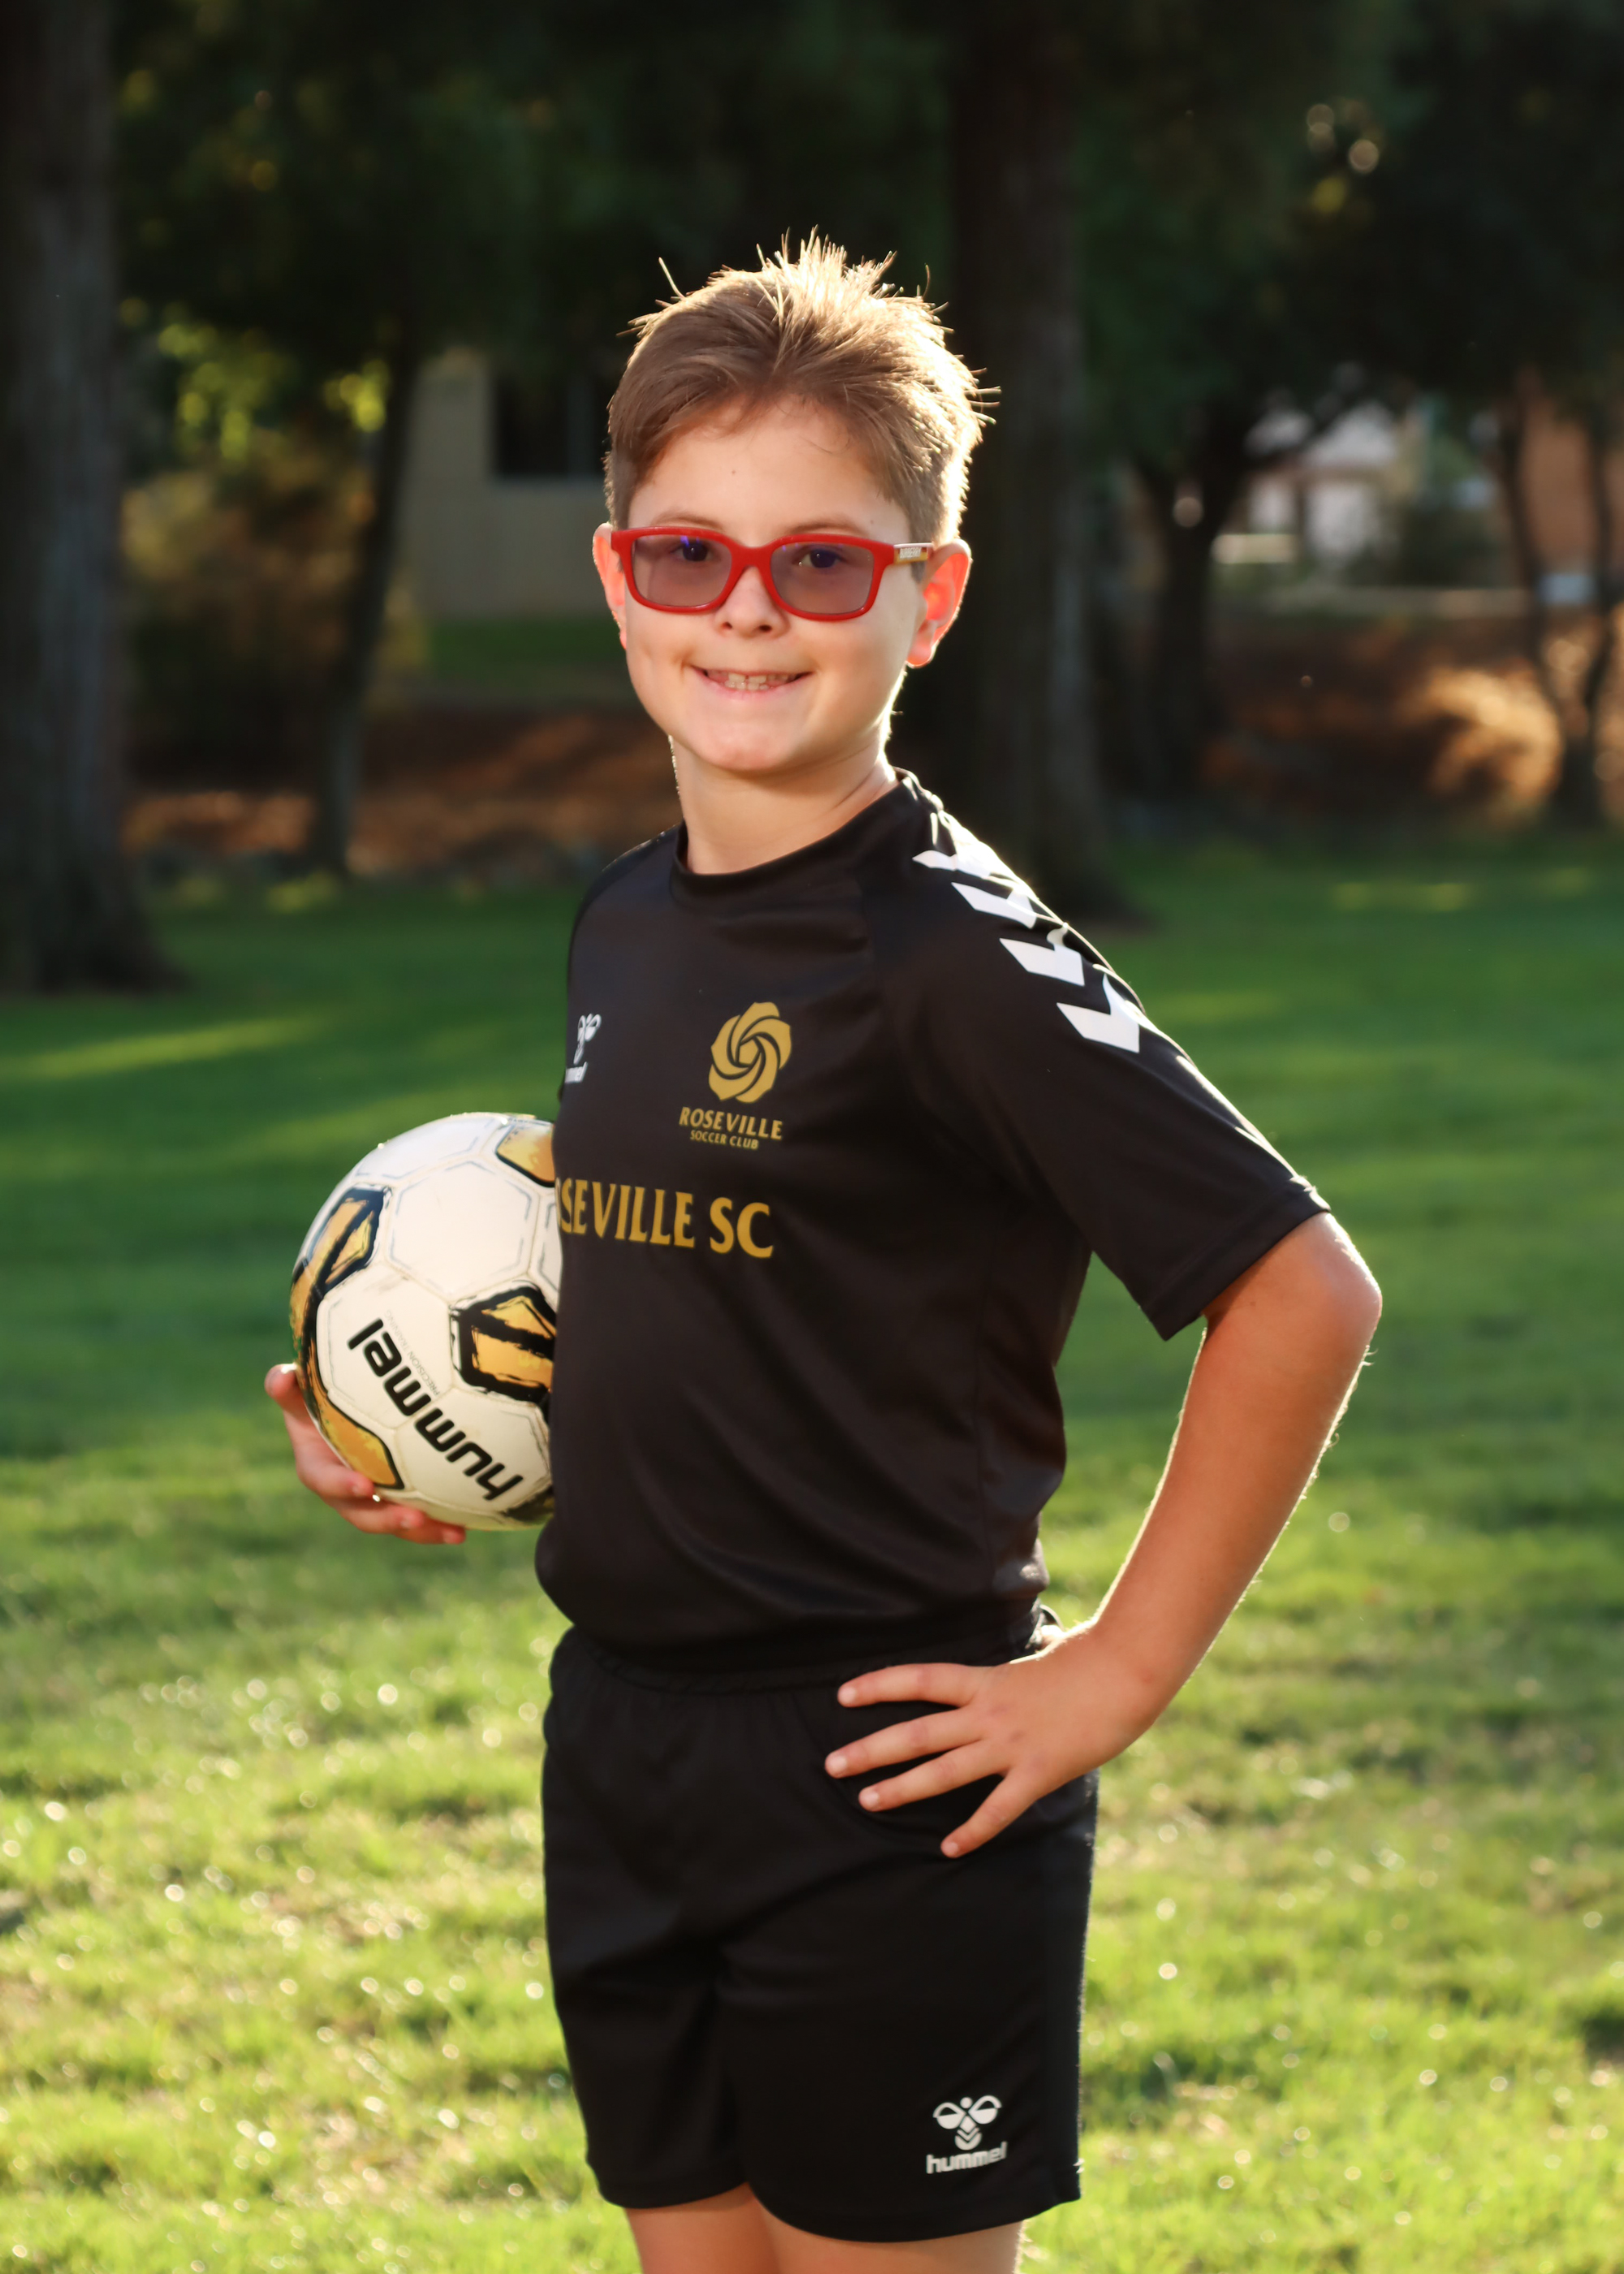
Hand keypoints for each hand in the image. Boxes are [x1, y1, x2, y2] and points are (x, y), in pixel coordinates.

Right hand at [263, 1364, 464, 1545]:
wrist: (345, 1408)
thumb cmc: (320, 1395)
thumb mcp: (300, 1389)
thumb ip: (288, 1386)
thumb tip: (282, 1376)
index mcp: (316, 1466)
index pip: (323, 1480)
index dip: (341, 1485)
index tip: (364, 1485)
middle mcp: (343, 1490)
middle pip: (362, 1514)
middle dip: (387, 1519)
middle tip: (415, 1517)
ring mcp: (373, 1499)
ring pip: (395, 1521)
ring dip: (424, 1531)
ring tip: (455, 1533)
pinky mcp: (399, 1499)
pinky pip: (419, 1515)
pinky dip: (441, 1521)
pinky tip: (472, 1524)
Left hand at [825, 1626, 1160, 1857]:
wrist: (1124, 1674)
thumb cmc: (1084, 1663)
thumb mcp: (1033, 1661)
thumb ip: (1008, 1678)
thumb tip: (1003, 1673)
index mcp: (985, 1681)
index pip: (920, 1679)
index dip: (879, 1685)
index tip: (842, 1694)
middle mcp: (988, 1713)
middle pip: (917, 1732)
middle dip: (871, 1749)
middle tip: (831, 1764)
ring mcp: (1010, 1745)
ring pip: (944, 1770)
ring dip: (902, 1788)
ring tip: (867, 1801)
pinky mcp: (1037, 1773)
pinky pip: (996, 1809)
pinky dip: (972, 1831)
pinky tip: (948, 1848)